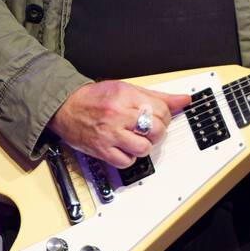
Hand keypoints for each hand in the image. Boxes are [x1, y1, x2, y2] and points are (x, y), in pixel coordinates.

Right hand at [48, 81, 191, 168]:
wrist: (65, 107)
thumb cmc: (95, 98)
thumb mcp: (127, 89)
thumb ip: (157, 96)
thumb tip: (184, 100)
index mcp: (126, 95)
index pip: (161, 110)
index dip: (165, 117)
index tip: (159, 119)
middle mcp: (118, 113)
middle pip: (156, 130)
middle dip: (157, 132)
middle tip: (148, 130)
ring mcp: (110, 133)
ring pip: (144, 148)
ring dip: (144, 146)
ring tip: (136, 139)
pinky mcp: (101, 149)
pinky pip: (126, 161)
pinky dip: (129, 158)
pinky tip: (124, 148)